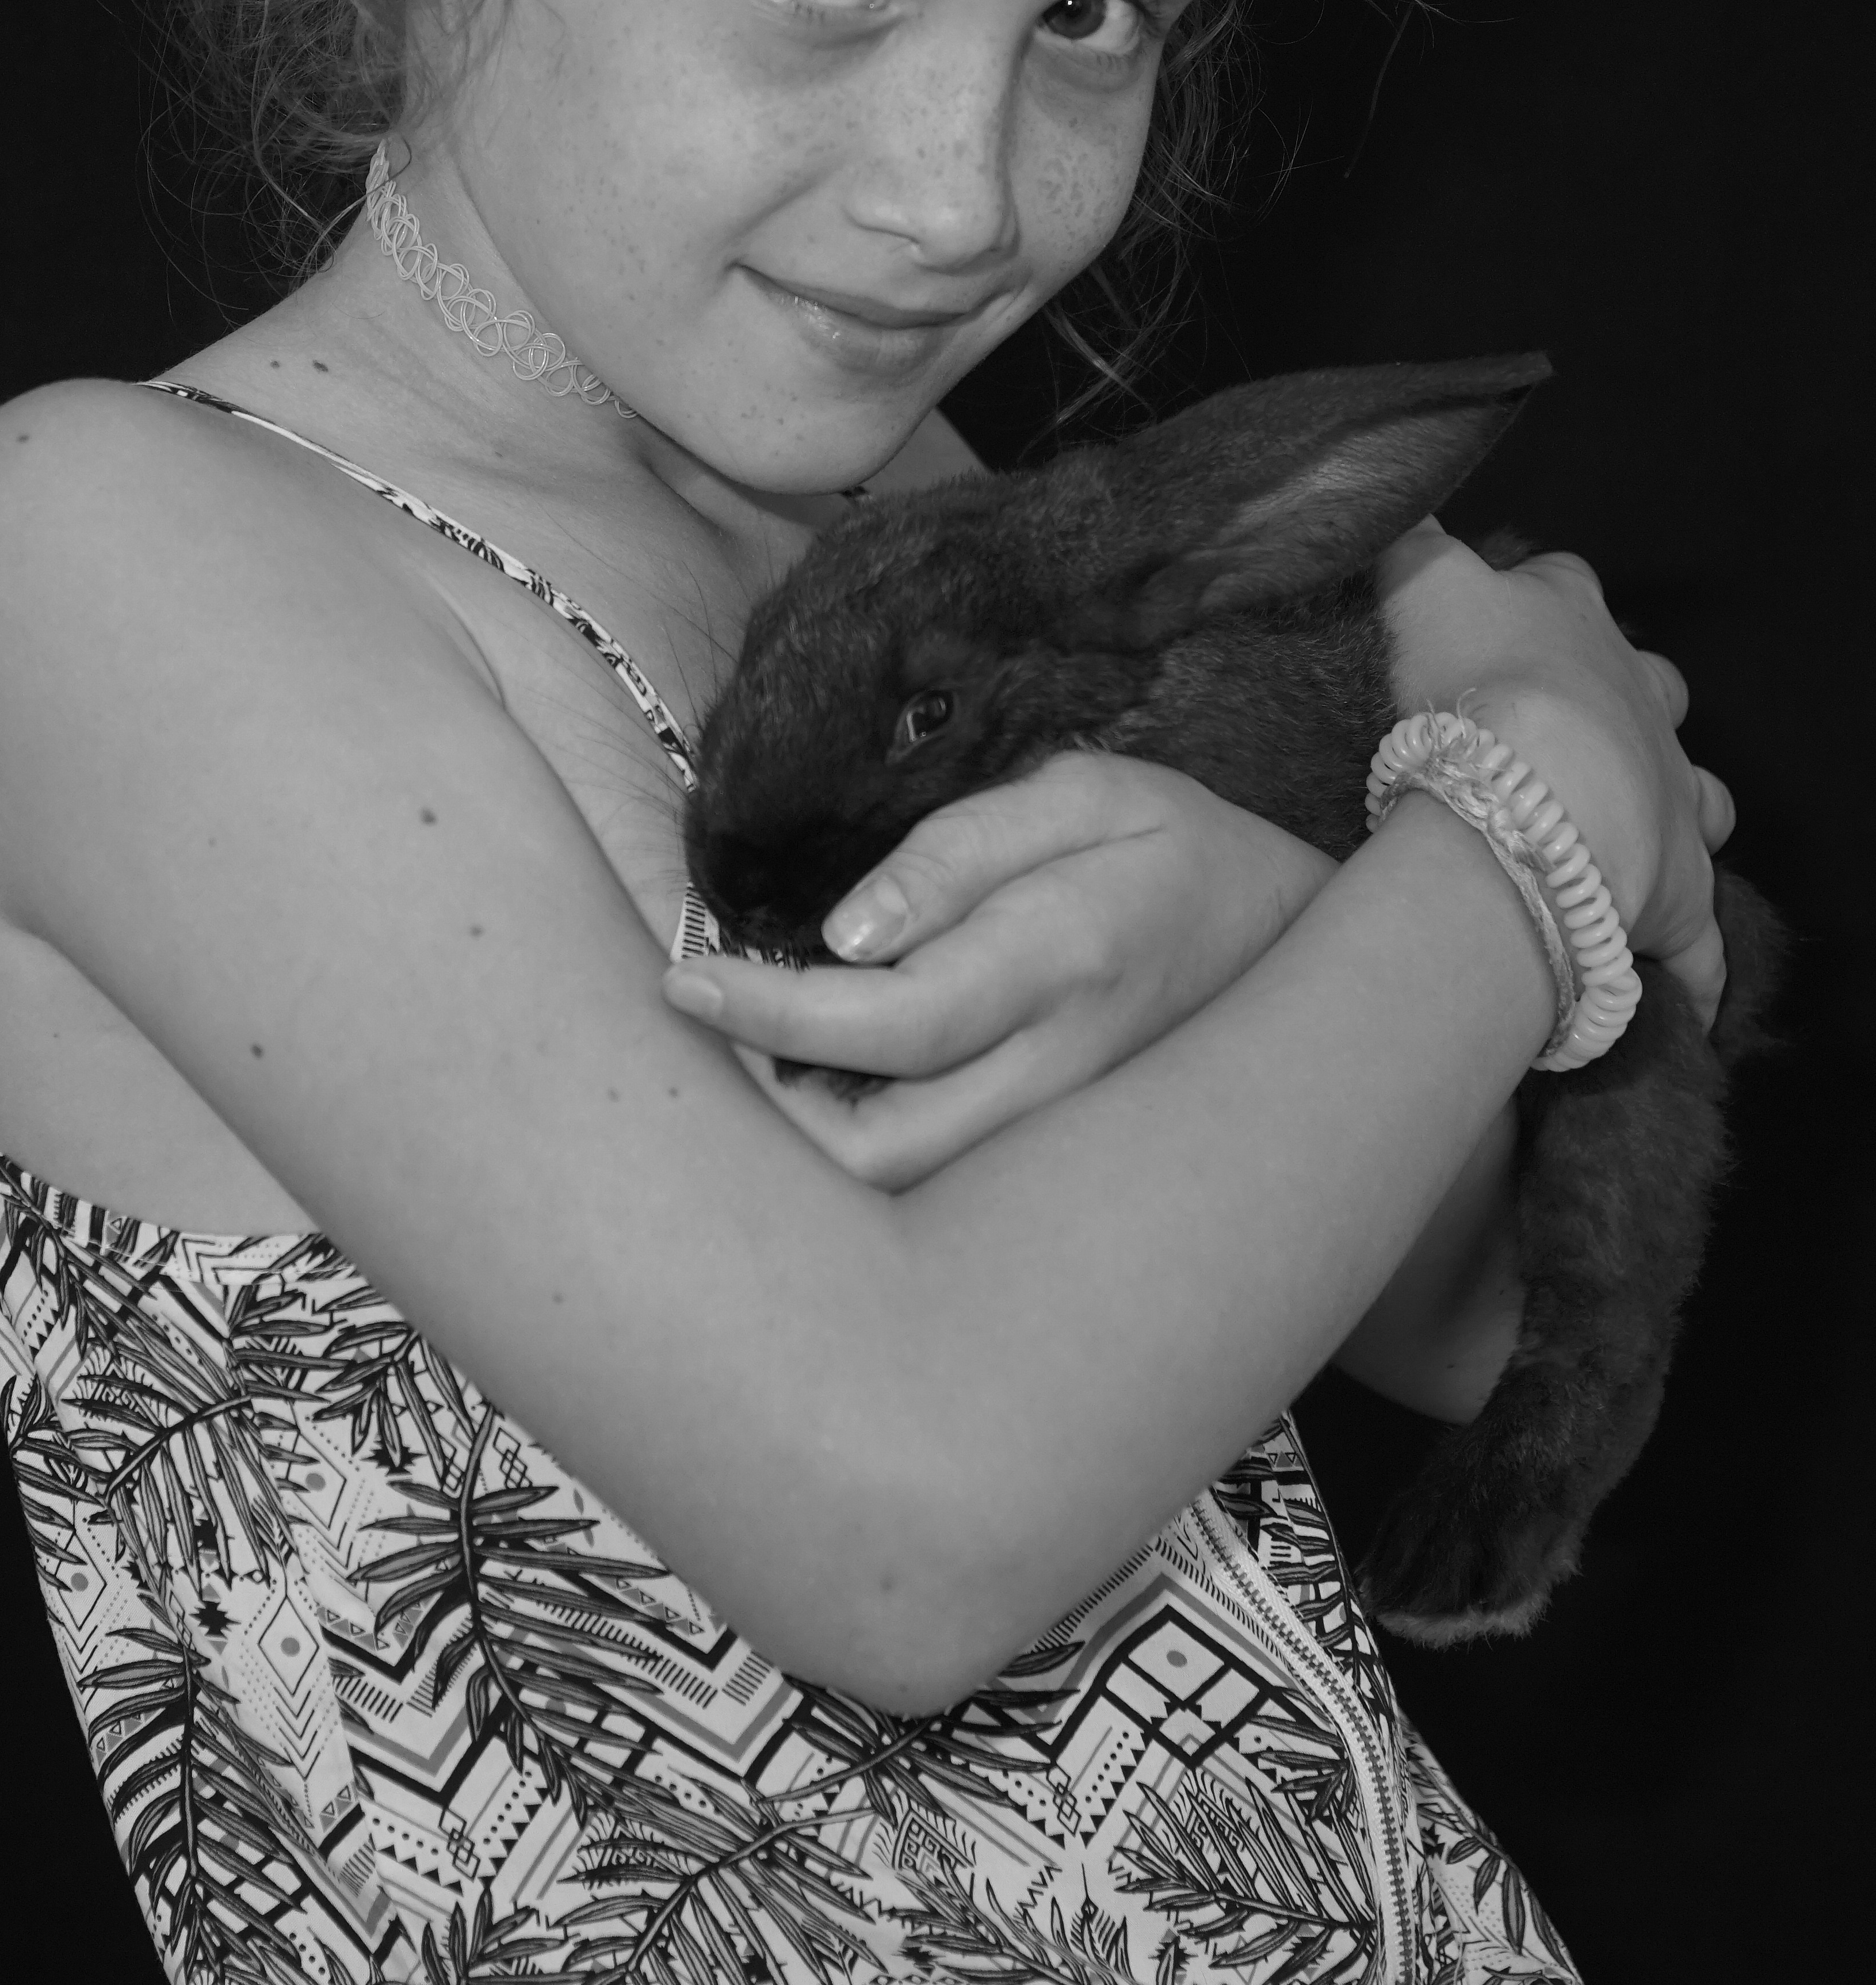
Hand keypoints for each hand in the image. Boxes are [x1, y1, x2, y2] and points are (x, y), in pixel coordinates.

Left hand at [661, 749, 1335, 1187]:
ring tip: (774, 1047)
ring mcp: (1066, 1134)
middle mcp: (1065, 1069)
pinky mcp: (1061, 1165)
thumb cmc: (1173, 850)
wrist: (1298, 942)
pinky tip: (839, 1081)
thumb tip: (844, 936)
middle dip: (769, 1106)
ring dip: (811, 1137)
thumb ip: (957, 853)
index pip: (885, 1022)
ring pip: (905, 1189)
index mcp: (1064, 958)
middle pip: (879, 1150)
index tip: (685, 982)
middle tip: (716, 1023)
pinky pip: (940, 1186)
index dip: (768, 1015)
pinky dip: (865, 1149)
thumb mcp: (1081, 794)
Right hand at [1379, 521, 1734, 1027]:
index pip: (1562, 587)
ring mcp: (1671, 798)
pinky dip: (1687, 968)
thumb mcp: (1415, 580)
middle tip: (1551, 743)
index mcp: (1572, 622)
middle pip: (1648, 686)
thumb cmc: (1470, 687)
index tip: (1492, 633)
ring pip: (1695, 794)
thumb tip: (1372, 495)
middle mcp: (1640, 703)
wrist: (1534, 798)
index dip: (1533, 605)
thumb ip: (1396, 536)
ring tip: (1618, 842)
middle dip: (1616, 707)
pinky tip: (1673, 995)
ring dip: (1665, 811)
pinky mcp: (1681, 896)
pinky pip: (1694, 942)